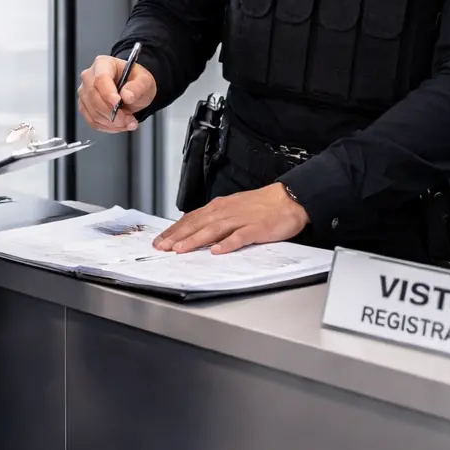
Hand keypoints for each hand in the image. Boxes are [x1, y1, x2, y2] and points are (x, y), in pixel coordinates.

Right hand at [78, 54, 156, 132]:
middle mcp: (90, 77)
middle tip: (129, 119)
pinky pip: (92, 121)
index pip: (100, 79)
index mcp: (103, 64)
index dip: (108, 94)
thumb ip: (138, 87)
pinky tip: (119, 124)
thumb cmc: (136, 81)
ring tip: (128, 122)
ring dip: (112, 122)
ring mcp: (85, 92)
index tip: (119, 103)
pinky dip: (107, 126)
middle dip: (113, 113)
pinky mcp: (85, 107)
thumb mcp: (145, 81)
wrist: (133, 91)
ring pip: (93, 112)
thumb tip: (127, 95)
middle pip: (94, 97)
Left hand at [152, 183, 308, 254]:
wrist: (288, 198)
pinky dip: (228, 244)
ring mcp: (241, 220)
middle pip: (198, 224)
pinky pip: (240, 237)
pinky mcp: (256, 228)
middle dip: (178, 236)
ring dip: (195, 239)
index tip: (161, 240)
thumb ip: (215, 219)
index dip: (174, 229)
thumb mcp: (233, 208)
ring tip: (180, 249)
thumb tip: (195, 231)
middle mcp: (226, 211)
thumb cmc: (261, 205)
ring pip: (213, 230)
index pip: (191, 218)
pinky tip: (217, 251)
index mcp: (220, 207)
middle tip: (162, 247)